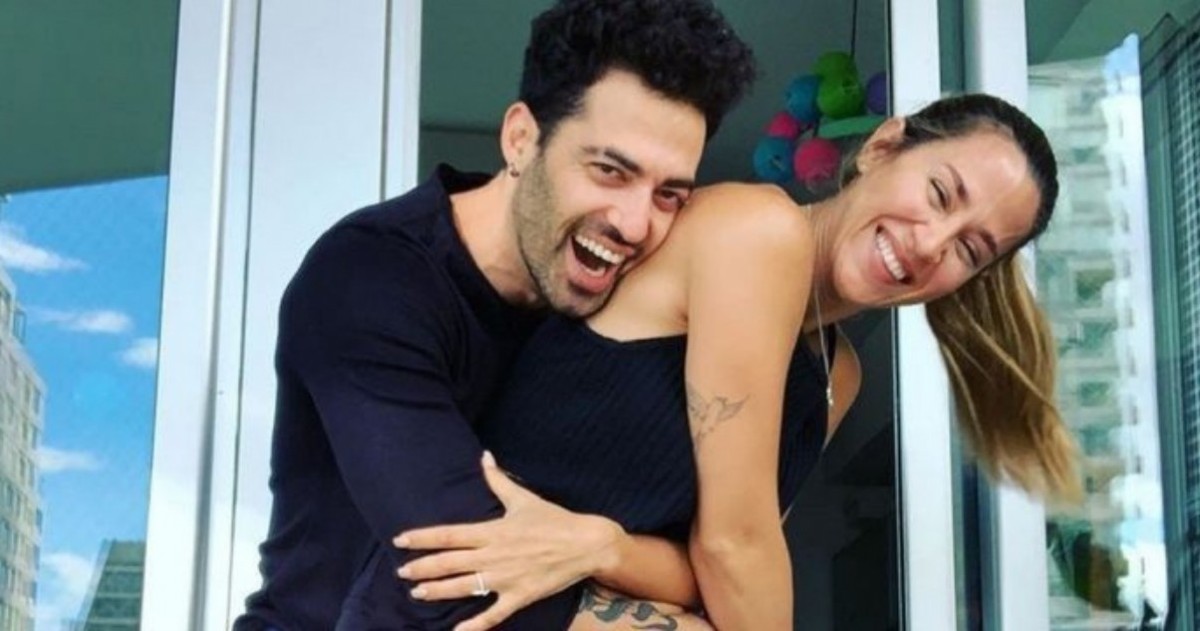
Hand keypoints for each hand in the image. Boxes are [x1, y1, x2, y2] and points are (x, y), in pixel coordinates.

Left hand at [393, 452, 624, 630]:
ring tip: (417, 593)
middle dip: (423, 567)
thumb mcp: (523, 498)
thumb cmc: (554, 519)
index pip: (449, 534)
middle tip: (401, 572)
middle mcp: (495, 555)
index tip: (401, 540)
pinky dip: (474, 625)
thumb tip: (484, 456)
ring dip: (438, 591)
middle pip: (450, 562)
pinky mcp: (519, 596)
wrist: (586, 544)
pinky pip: (493, 614)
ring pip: (465, 586)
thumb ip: (498, 480)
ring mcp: (506, 578)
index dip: (423, 538)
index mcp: (493, 530)